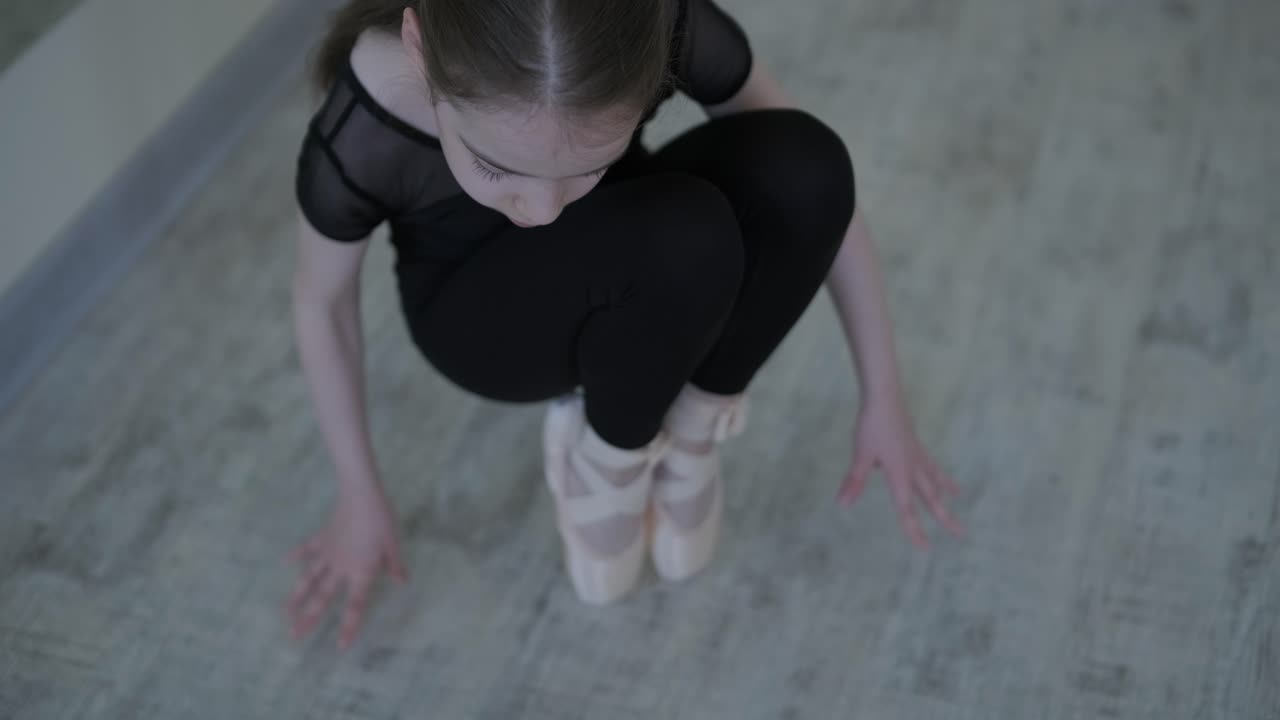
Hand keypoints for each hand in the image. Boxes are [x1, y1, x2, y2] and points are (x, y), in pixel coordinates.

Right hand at [287, 488, 406, 648]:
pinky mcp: (323, 538)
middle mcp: (340, 568)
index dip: (348, 627)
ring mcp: (328, 553)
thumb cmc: (381, 520)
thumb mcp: (393, 544)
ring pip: (309, 579)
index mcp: (361, 572)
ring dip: (296, 596)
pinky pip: (308, 549)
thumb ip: (395, 565)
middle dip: (308, 619)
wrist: (361, 495)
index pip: (354, 606)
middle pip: (322, 598)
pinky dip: (297, 555)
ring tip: (284, 612)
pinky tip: (285, 561)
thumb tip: (402, 582)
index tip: (340, 646)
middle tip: (293, 636)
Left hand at [837, 396, 963, 547]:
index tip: (924, 548)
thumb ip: (854, 481)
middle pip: (930, 498)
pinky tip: (950, 485)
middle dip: (944, 518)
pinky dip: (942, 478)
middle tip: (961, 534)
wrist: (885, 397)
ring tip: (956, 508)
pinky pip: (932, 467)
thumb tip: (842, 505)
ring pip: (935, 482)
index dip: (915, 529)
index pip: (907, 508)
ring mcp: (917, 457)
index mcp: (900, 473)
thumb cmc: (871, 425)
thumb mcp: (860, 454)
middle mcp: (913, 468)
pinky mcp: (916, 447)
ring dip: (945, 497)